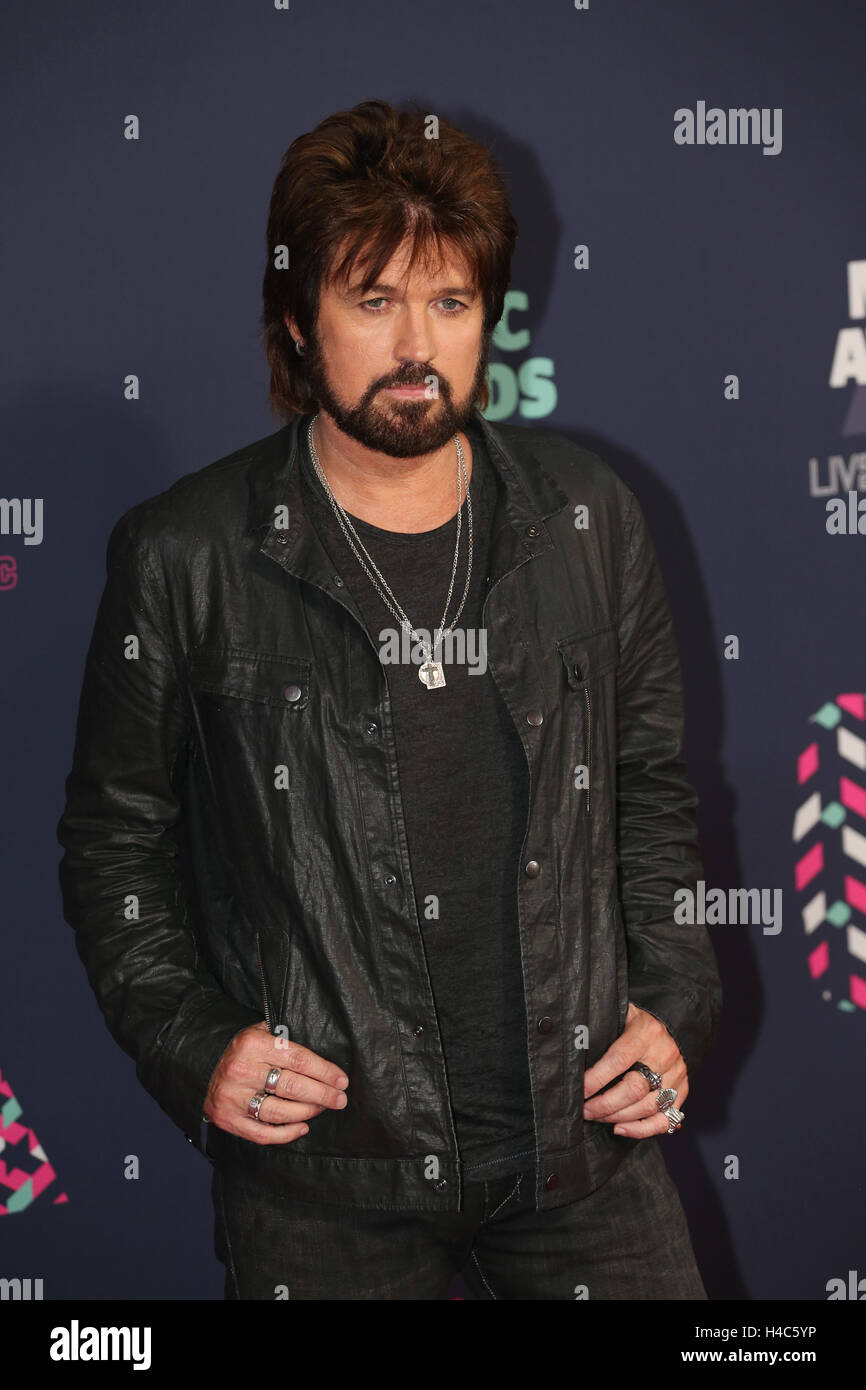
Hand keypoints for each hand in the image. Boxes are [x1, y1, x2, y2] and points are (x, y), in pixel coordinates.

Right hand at [204, 1021, 348, 1144]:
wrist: (203, 1066)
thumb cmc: (244, 1051)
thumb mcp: (260, 1032)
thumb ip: (286, 1038)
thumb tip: (324, 1054)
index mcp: (251, 1044)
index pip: (297, 1059)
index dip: (324, 1071)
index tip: (341, 1080)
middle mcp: (240, 1070)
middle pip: (291, 1086)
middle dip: (322, 1094)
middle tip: (340, 1099)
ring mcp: (232, 1097)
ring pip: (279, 1112)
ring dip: (307, 1112)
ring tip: (322, 1108)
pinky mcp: (227, 1119)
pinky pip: (262, 1133)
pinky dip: (286, 1134)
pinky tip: (303, 1127)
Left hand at [582, 1003, 686, 1137]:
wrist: (671, 1024)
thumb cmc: (636, 1022)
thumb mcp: (620, 1014)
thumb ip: (602, 1026)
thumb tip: (573, 1044)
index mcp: (646, 1032)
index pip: (618, 1060)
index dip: (596, 1079)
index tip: (579, 1091)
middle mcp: (664, 1053)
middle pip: (634, 1089)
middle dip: (605, 1105)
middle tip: (585, 1111)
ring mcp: (677, 1074)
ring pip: (648, 1107)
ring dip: (618, 1118)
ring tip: (597, 1117)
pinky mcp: (682, 1090)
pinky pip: (665, 1119)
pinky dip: (642, 1130)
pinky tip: (621, 1129)